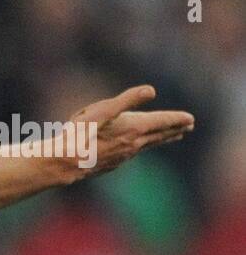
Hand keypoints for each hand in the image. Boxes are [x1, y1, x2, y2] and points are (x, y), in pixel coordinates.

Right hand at [60, 85, 193, 176]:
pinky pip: (133, 153)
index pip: (161, 122)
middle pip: (159, 135)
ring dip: (161, 139)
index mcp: (133, 129)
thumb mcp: (101, 111)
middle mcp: (133, 144)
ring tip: (171, 136)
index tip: (191, 119)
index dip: (176, 119)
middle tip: (188, 126)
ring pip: (148, 145)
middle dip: (174, 129)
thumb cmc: (79, 135)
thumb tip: (151, 90)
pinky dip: (142, 147)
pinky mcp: (112, 164)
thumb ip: (127, 100)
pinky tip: (137, 148)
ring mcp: (123, 156)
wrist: (63, 163)